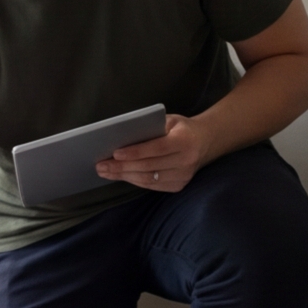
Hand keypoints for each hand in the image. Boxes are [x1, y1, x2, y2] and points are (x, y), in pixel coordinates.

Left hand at [95, 114, 211, 191]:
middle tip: (101, 165)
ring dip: (124, 176)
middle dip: (121, 167)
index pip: (156, 149)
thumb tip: (120, 139)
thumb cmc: (181, 128)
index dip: (135, 152)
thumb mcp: (169, 121)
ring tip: (105, 172)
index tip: (114, 153)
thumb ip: (150, 129)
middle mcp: (186, 161)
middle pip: (148, 167)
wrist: (206, 141)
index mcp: (185, 141)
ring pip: (148, 179)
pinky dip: (134, 181)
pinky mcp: (179, 186)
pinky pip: (152, 186)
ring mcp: (183, 176)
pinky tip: (120, 175)